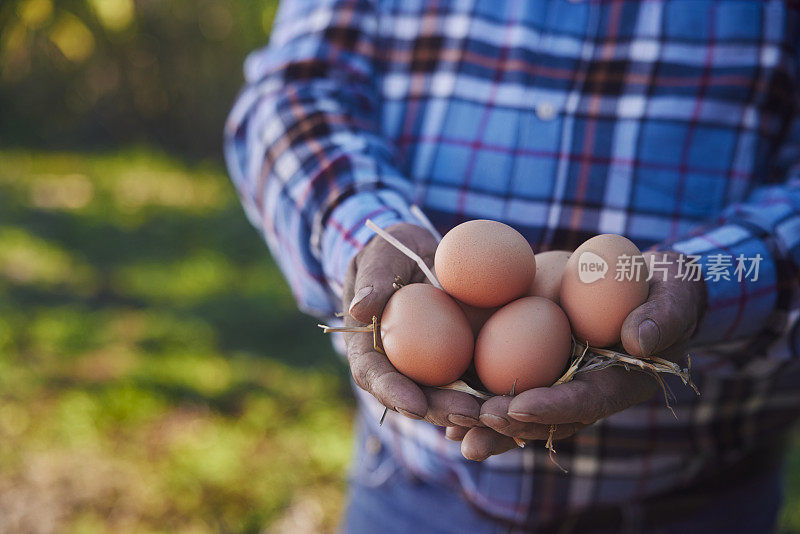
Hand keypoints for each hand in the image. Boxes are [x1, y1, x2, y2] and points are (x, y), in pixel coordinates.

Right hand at [342, 223, 482, 426]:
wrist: (424, 252)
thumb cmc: (394, 250)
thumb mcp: (382, 254)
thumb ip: (373, 278)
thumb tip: (359, 309)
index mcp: (368, 344)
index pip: (372, 374)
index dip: (392, 393)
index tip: (414, 406)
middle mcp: (396, 363)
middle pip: (411, 396)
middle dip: (437, 411)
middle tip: (465, 414)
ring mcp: (426, 366)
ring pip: (443, 397)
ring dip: (465, 410)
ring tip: (492, 413)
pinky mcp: (455, 360)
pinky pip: (469, 381)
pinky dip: (485, 394)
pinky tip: (509, 400)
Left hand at [470, 250, 707, 458]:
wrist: (644, 279)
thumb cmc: (667, 284)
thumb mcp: (676, 291)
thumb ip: (664, 315)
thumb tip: (638, 342)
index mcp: (620, 381)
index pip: (586, 400)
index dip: (554, 407)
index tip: (519, 406)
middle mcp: (585, 388)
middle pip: (546, 416)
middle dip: (509, 425)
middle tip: (474, 424)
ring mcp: (560, 377)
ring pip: (520, 409)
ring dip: (486, 423)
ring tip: (451, 432)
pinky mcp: (538, 360)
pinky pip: (506, 382)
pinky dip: (478, 396)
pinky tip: (443, 406)